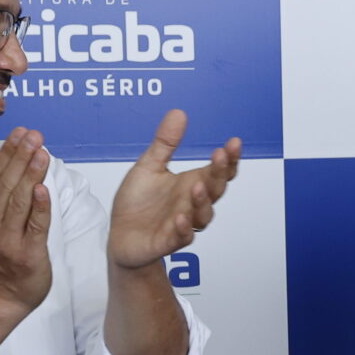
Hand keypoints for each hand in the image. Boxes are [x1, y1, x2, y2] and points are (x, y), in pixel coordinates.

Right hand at [0, 127, 52, 311]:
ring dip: (31, 175)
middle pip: (6, 184)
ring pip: (19, 202)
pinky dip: (39, 207)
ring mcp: (8, 239)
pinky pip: (34, 226)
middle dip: (21, 157)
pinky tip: (43, 189)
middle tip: (34, 135)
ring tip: (41, 153)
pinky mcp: (27, 253)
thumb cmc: (4, 250)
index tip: (21, 131)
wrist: (6, 292)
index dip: (8, 152)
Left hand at [108, 110, 239, 271]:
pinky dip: (183, 228)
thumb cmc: (138, 202)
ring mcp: (182, 224)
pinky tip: (180, 217)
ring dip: (202, 201)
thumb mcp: (149, 167)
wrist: (120, 236)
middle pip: (215, 190)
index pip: (218, 171)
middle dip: (219, 174)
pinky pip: (182, 237)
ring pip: (203, 215)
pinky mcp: (168, 242)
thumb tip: (179, 112)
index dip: (229, 159)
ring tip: (197, 186)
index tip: (234, 142)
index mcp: (191, 183)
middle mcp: (192, 204)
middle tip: (219, 156)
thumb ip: (165, 144)